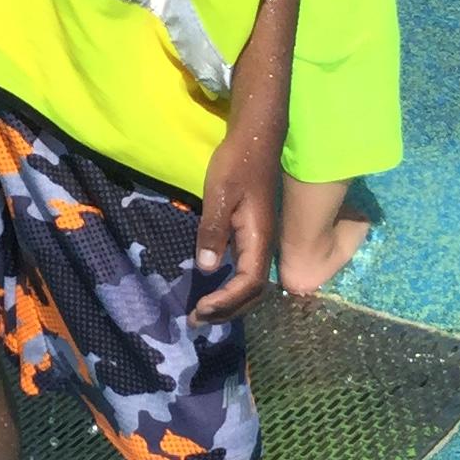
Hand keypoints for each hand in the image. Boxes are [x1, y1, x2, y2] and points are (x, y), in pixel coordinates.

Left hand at [192, 127, 278, 321]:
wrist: (256, 138)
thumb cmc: (237, 163)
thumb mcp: (220, 193)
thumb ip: (214, 230)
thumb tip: (207, 268)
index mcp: (258, 238)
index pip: (249, 284)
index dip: (227, 301)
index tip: (201, 308)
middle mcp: (264, 245)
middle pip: (253, 292)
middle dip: (227, 311)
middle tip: (196, 321)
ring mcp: (260, 241)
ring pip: (251, 285)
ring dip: (229, 303)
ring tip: (203, 314)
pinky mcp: (252, 236)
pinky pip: (246, 272)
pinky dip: (231, 289)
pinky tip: (214, 291)